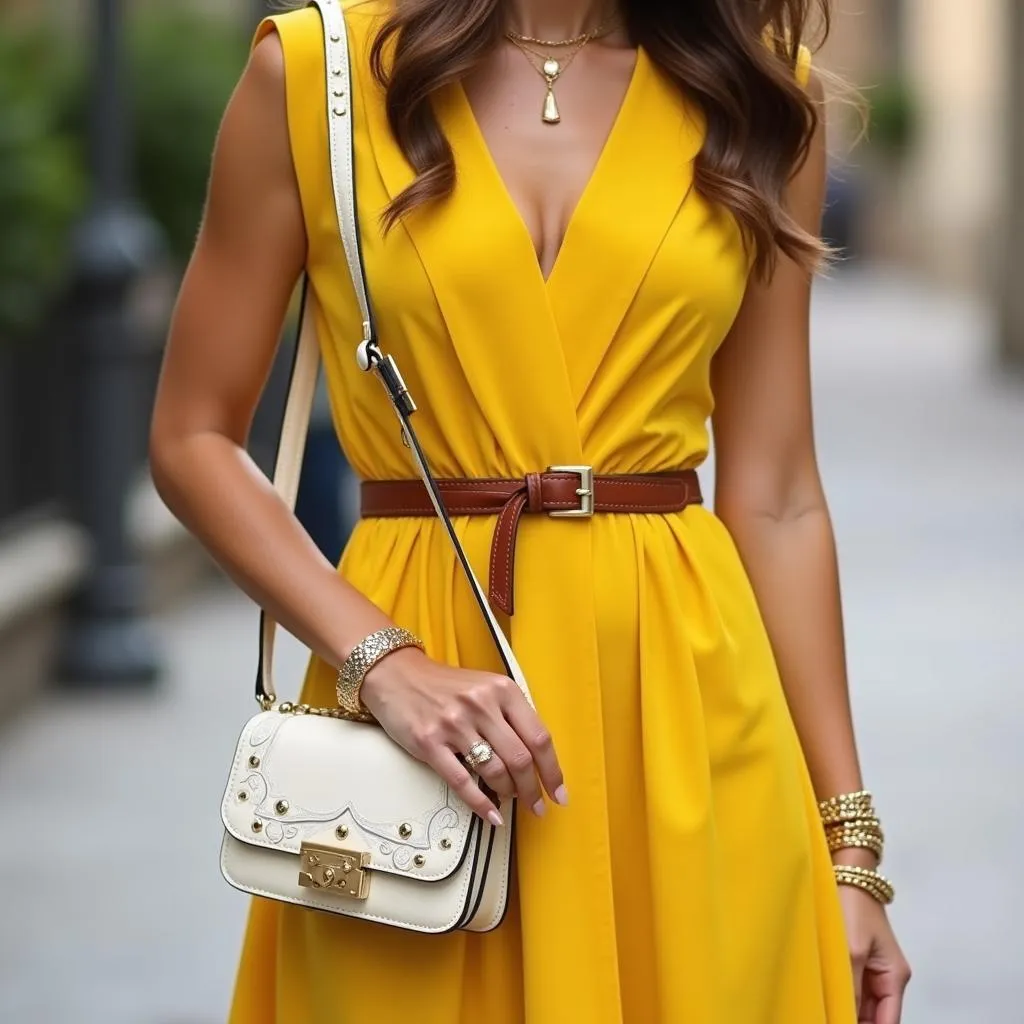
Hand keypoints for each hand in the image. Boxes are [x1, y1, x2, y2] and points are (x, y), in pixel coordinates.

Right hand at [360, 647, 566, 825]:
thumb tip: (537, 758)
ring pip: (494, 771)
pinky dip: (481, 804)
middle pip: (520, 758)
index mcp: (502, 689)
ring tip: (510, 801)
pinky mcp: (429, 742)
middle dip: (533, 789)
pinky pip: (462, 781)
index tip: (558, 793)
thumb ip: (511, 715)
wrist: (398, 675)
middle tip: (536, 806)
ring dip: (508, 794)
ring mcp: (454, 723)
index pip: (538, 736)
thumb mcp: (485, 687)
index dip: (552, 771)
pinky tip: (491, 815)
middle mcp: (481, 704)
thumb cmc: (446, 686)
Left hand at [838, 884, 911, 1022]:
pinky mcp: (858, 960)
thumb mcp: (852, 951)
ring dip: (847, 1007)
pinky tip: (826, 998)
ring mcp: (873, 969)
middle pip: (875, 1015)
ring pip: (863, 1004)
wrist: (847, 876)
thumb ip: (852, 988)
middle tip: (827, 1017)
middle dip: (854, 1019)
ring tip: (825, 1010)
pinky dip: (842, 995)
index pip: (888, 1021)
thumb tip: (846, 1016)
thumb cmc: (854, 907)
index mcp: (894, 977)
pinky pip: (853, 988)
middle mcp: (887, 977)